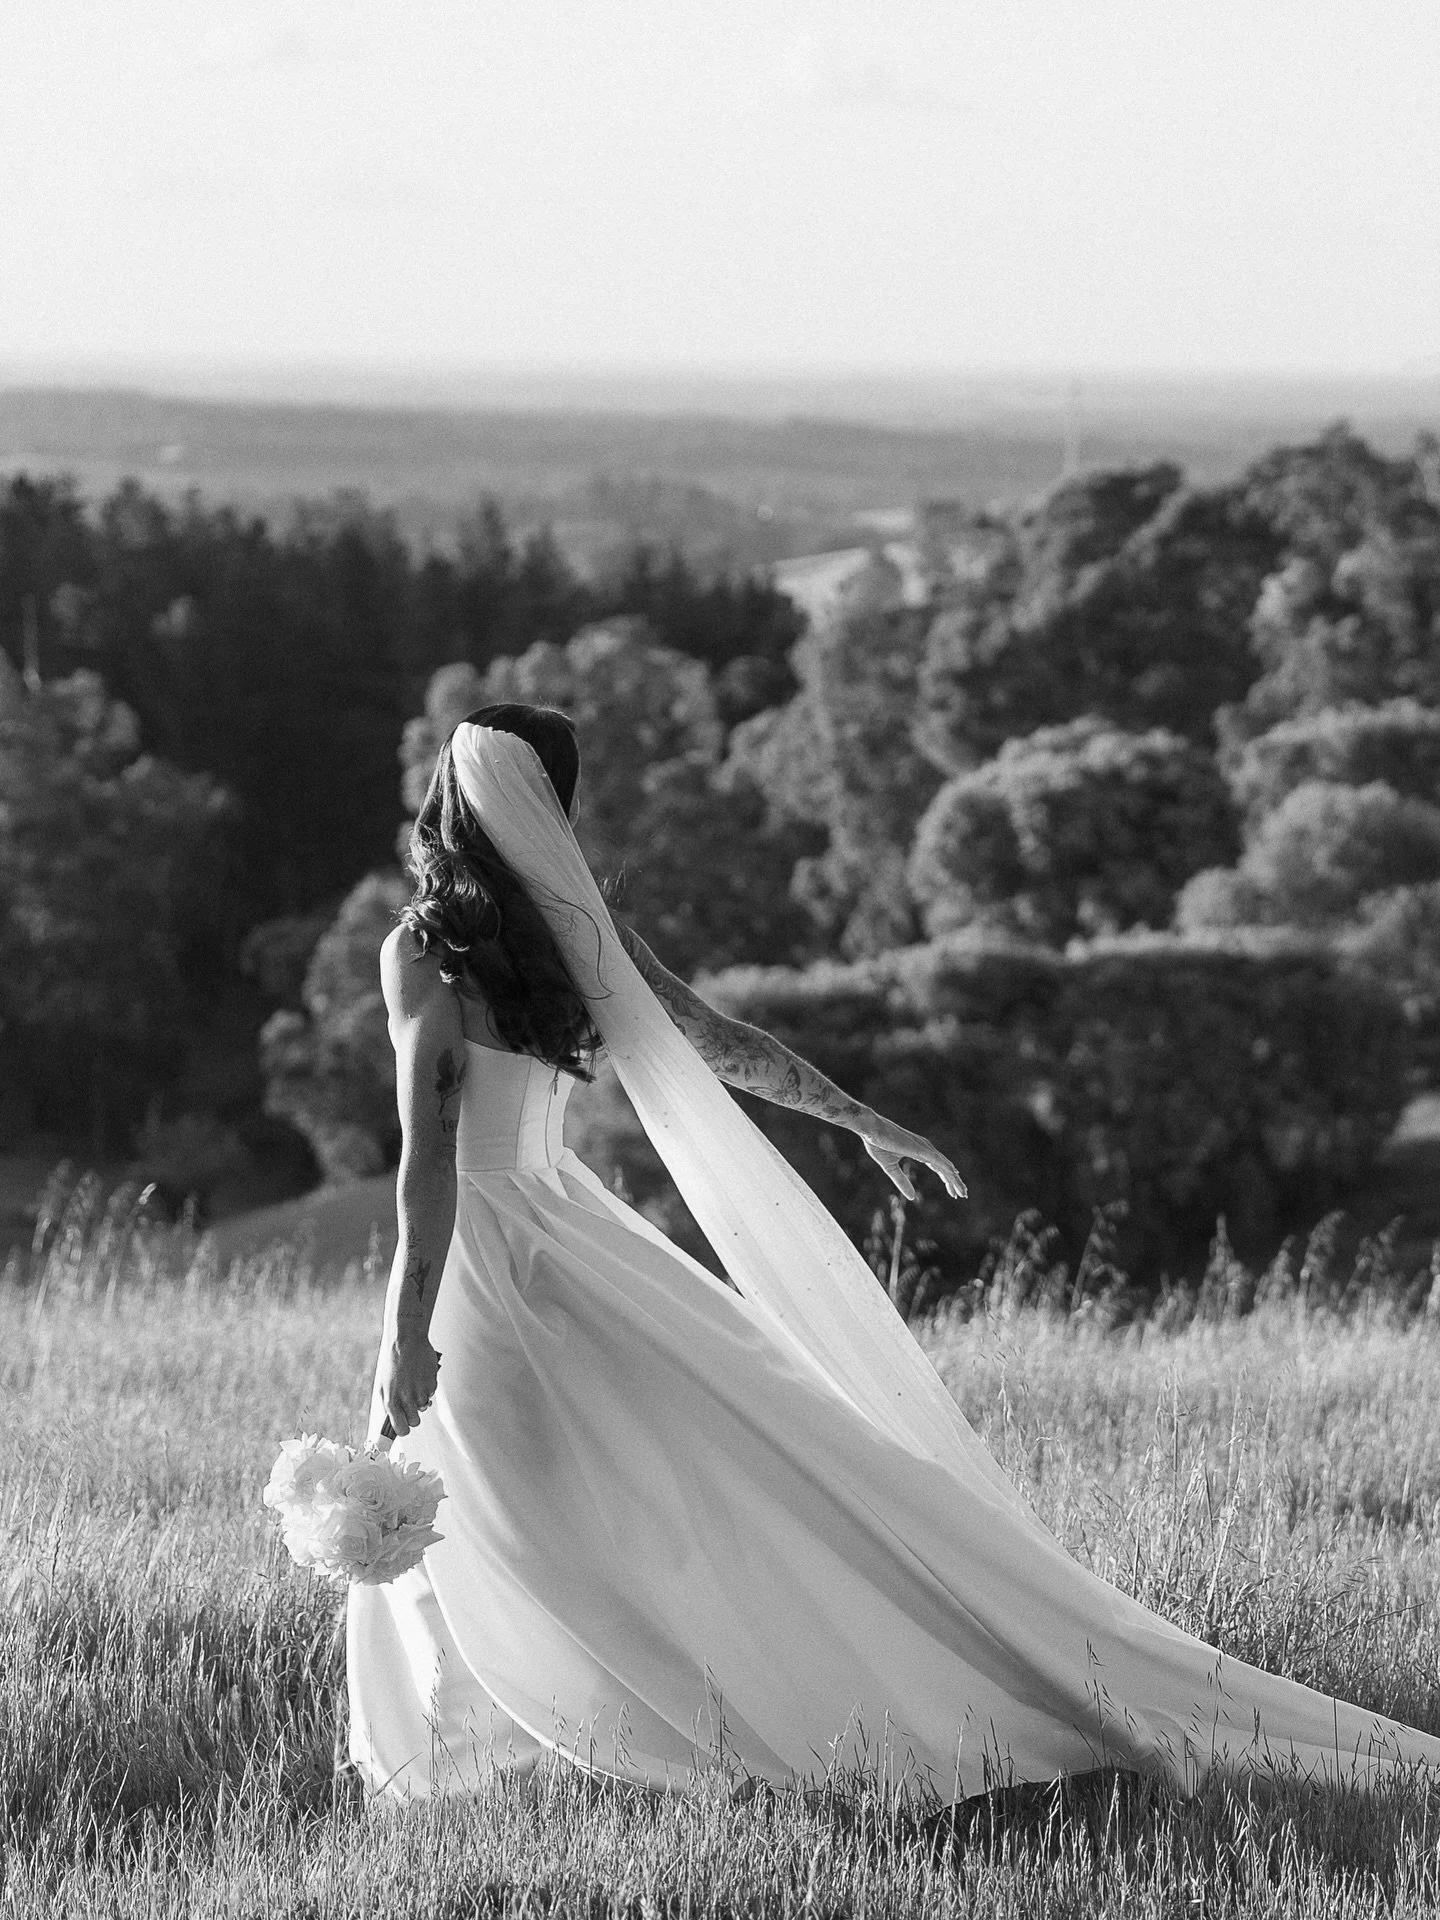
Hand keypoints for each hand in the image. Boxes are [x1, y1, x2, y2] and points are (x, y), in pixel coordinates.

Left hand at [378, 1319, 441, 1438]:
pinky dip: (427, 1388)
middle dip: (413, 1416)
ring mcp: (420, 1392)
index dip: (403, 1429)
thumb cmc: (394, 1364)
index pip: (401, 1429)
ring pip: (424, 1407)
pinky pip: (431, 1393)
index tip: (404, 1426)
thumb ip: (388, 1404)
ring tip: (414, 1385)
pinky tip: (420, 1376)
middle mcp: (406, 1399)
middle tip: (410, 1405)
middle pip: (415, 1422)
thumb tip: (392, 1420)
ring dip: (420, 1400)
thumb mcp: (383, 1384)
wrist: (408, 1343)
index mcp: (391, 1401)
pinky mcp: (432, 1384)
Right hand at [859, 1115, 966, 1202]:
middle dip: (954, 1182)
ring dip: (954, 1180)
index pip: (938, 1167)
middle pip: (945, 1167)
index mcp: (919, 1151)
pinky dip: (948, 1170)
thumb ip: (901, 1181)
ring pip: (945, 1166)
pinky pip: (939, 1162)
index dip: (946, 1179)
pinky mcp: (921, 1149)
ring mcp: (924, 1148)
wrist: (871, 1130)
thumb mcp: (890, 1167)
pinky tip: (955, 1178)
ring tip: (962, 1192)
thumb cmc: (878, 1144)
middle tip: (963, 1194)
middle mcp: (925, 1148)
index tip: (952, 1191)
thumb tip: (912, 1197)